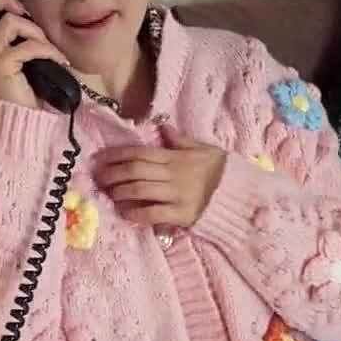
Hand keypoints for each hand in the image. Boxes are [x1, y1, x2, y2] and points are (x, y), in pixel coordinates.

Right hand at [0, 0, 68, 108]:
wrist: (21, 119)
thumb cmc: (24, 88)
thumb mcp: (22, 55)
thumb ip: (21, 35)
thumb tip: (30, 14)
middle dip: (4, 0)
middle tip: (23, 12)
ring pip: (10, 22)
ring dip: (35, 31)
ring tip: (48, 49)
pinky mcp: (0, 66)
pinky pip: (27, 45)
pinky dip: (47, 50)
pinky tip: (58, 60)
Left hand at [95, 125, 226, 227]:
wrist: (241, 196)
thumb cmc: (222, 171)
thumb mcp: (204, 149)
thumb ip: (181, 140)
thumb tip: (163, 126)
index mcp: (176, 157)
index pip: (140, 153)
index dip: (118, 155)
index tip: (101, 158)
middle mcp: (173, 174)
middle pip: (135, 171)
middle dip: (113, 173)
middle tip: (99, 177)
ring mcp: (176, 195)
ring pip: (139, 190)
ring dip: (120, 192)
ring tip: (109, 193)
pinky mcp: (181, 214)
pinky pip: (152, 213)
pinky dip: (135, 214)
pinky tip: (125, 214)